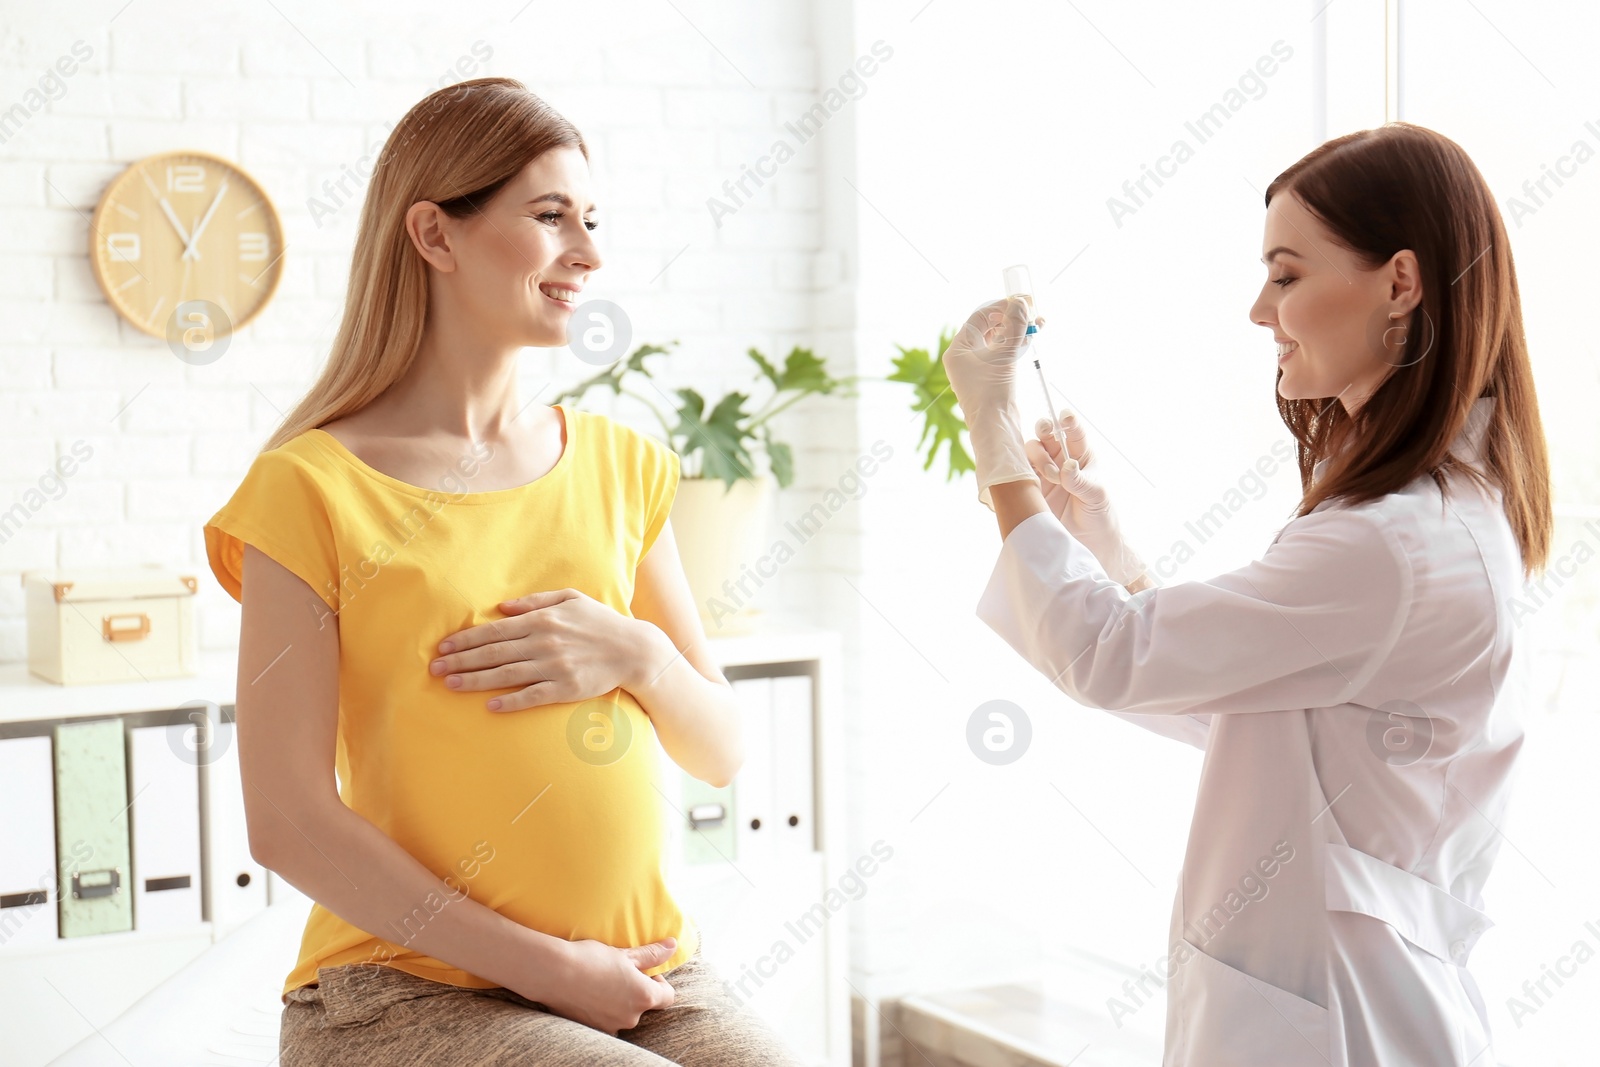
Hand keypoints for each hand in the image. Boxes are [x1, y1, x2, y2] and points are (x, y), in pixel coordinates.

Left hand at [430, 588, 652, 710]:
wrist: (633, 650)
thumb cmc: (601, 622)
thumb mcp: (571, 599)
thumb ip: (536, 601)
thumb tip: (502, 607)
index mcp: (542, 620)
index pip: (494, 630)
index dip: (466, 638)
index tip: (443, 645)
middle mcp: (544, 642)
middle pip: (493, 652)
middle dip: (461, 660)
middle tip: (434, 668)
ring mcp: (554, 667)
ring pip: (506, 675)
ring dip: (475, 680)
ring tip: (450, 684)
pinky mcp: (566, 689)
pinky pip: (532, 696)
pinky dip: (510, 702)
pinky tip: (490, 706)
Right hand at [537, 937, 677, 1034]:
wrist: (554, 973)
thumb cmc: (591, 959)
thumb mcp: (625, 953)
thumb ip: (652, 954)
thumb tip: (673, 946)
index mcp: (644, 997)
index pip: (668, 997)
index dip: (659, 982)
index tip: (643, 971)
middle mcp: (631, 1017)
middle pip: (644, 1006)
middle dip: (635, 991)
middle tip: (618, 973)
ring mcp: (611, 1026)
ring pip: (624, 1014)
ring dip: (618, 1002)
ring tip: (600, 982)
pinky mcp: (592, 1030)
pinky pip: (605, 1021)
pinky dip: (602, 1010)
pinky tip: (588, 994)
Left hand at [942, 296, 1038, 510]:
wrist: (996, 426)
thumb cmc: (992, 392)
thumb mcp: (1004, 354)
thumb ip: (1013, 326)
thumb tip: (1020, 303)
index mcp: (959, 349)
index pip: (980, 316)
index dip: (1001, 306)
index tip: (1021, 301)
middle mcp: (965, 357)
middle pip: (990, 327)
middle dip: (1012, 318)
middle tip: (1033, 312)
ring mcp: (977, 368)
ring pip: (999, 341)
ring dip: (1017, 331)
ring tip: (1038, 324)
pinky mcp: (990, 378)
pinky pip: (1003, 354)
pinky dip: (1016, 345)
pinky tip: (1031, 339)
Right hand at [1025, 408, 1150, 588]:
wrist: (1086, 542)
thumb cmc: (1099, 515)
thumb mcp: (1097, 496)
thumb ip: (1082, 480)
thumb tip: (1067, 466)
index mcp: (1082, 455)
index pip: (1074, 432)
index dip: (1069, 421)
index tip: (1065, 417)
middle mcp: (1061, 459)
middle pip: (1047, 434)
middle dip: (1045, 429)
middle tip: (1047, 434)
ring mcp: (1043, 472)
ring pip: (1031, 450)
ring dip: (1038, 456)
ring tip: (1052, 477)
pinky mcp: (1030, 487)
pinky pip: (1019, 471)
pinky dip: (1019, 468)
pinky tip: (1026, 475)